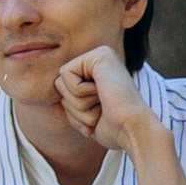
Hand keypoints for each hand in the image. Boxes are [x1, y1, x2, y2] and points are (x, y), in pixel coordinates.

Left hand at [55, 43, 157, 158]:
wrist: (131, 130)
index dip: (72, 111)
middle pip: (58, 85)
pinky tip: (101, 93)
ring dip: (77, 103)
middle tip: (100, 110)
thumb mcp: (86, 119)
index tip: (96, 119)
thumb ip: (71, 108)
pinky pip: (66, 74)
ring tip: (102, 103)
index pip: (63, 92)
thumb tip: (54, 104)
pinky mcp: (99, 55)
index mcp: (98, 77)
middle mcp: (100, 62)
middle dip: (73, 107)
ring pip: (59, 82)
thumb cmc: (113, 129)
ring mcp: (101, 56)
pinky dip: (79, 92)